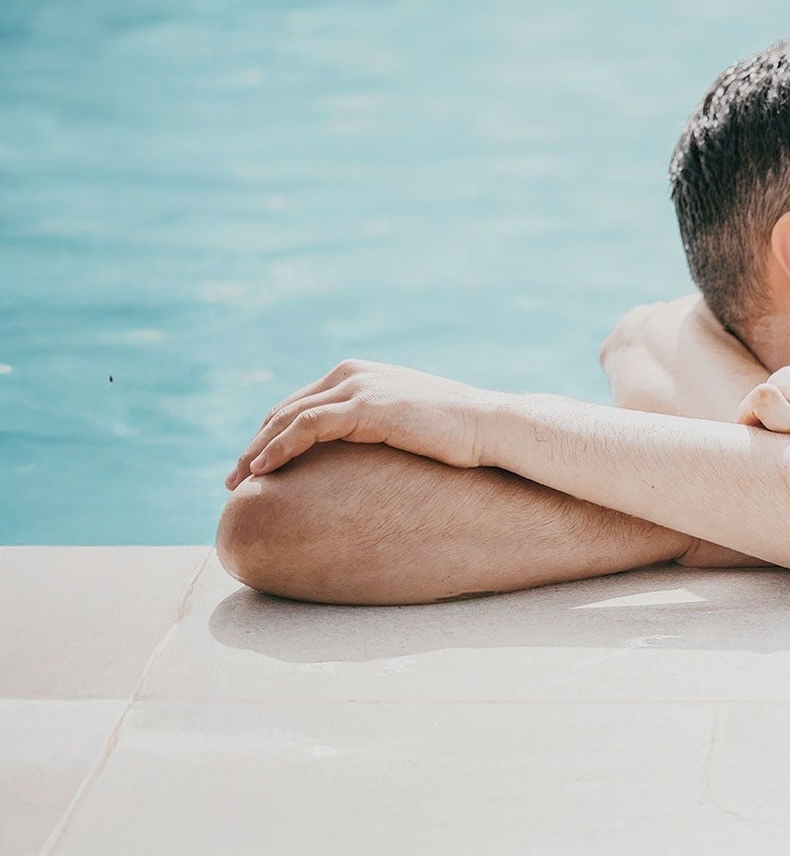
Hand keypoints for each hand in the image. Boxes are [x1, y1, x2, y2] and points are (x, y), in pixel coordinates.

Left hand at [224, 359, 502, 487]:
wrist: (489, 427)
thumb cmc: (454, 434)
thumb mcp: (404, 423)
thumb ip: (373, 427)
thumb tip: (358, 461)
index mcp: (359, 373)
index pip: (299, 403)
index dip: (270, 434)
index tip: (253, 466)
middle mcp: (353, 373)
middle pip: (285, 409)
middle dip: (254, 444)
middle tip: (234, 480)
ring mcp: (359, 387)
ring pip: (288, 417)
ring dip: (257, 450)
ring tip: (239, 482)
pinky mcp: (365, 407)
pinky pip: (307, 427)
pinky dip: (279, 448)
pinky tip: (263, 471)